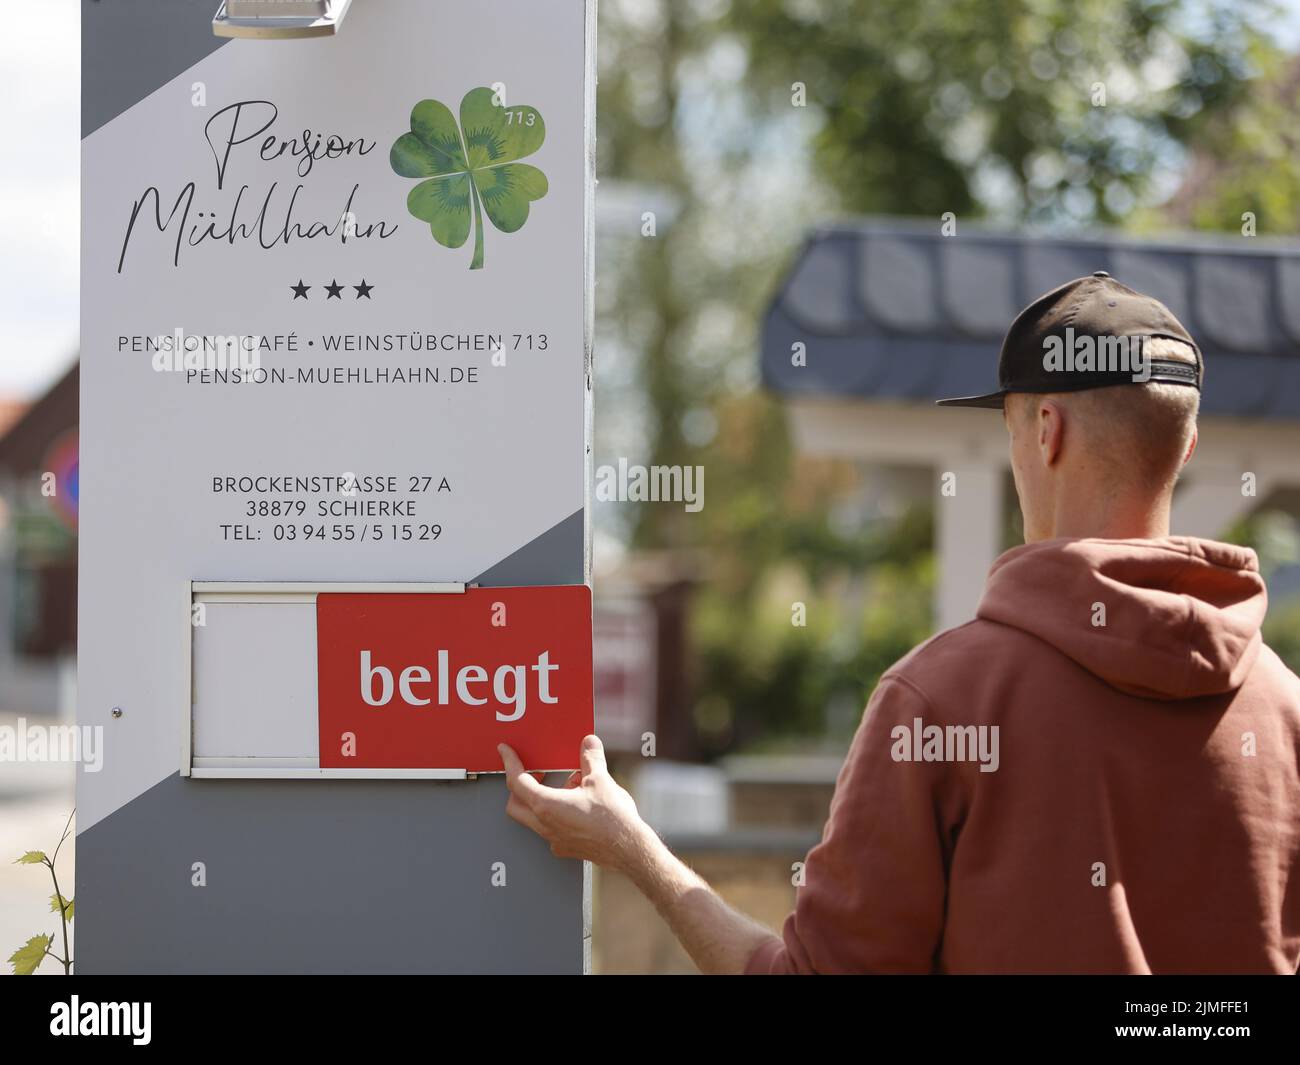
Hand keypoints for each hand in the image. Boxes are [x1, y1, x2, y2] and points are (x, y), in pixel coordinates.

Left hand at [499, 735, 653, 873]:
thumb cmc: (612, 819)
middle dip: (519, 785)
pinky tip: (576, 804)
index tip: (505, 752)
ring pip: (533, 816)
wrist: (628, 849)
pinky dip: (556, 813)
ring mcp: (554, 839)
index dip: (509, 763)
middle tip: (534, 771)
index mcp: (546, 806)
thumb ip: (590, 758)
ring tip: (568, 784)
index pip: (516, 782)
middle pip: (516, 803)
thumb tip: (588, 742)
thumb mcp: (600, 779)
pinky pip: (550, 827)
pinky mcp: (566, 847)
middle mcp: (545, 825)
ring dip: (542, 798)